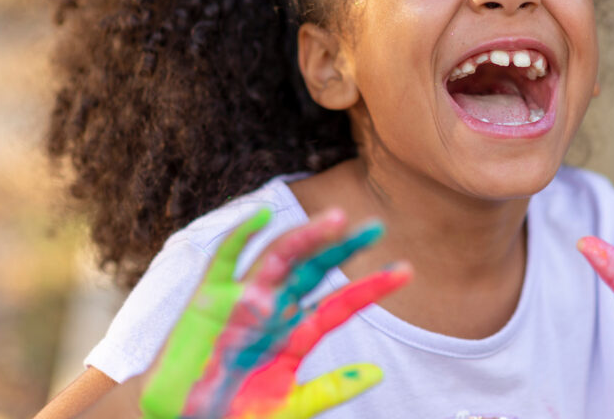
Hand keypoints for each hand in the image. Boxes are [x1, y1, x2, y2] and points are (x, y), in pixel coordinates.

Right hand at [139, 208, 410, 417]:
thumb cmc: (235, 414)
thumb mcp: (291, 406)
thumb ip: (330, 389)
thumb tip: (378, 374)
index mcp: (294, 334)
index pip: (340, 303)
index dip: (371, 287)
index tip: (406, 270)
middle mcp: (273, 310)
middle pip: (315, 270)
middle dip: (344, 247)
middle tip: (377, 227)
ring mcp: (241, 300)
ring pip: (280, 258)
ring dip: (306, 237)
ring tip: (337, 219)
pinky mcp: (207, 299)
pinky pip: (224, 260)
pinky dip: (240, 235)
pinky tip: (262, 215)